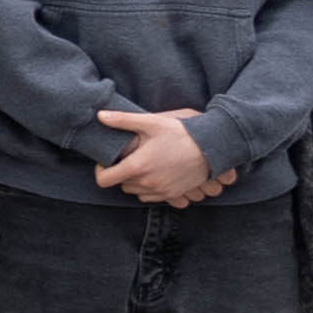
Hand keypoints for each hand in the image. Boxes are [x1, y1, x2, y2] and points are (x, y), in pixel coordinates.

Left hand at [100, 107, 222, 207]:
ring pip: (135, 192)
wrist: (213, 147)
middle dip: (121, 173)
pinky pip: (151, 197)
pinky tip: (156, 172)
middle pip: (120, 185)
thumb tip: (100, 115)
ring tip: (144, 164)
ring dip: (135, 181)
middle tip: (129, 158)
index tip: (106, 162)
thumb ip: (123, 120)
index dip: (101, 171)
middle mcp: (148, 183)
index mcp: (138, 166)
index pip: (104, 180)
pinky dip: (149, 188)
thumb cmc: (182, 134)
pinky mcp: (173, 195)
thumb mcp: (152, 122)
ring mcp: (161, 191)